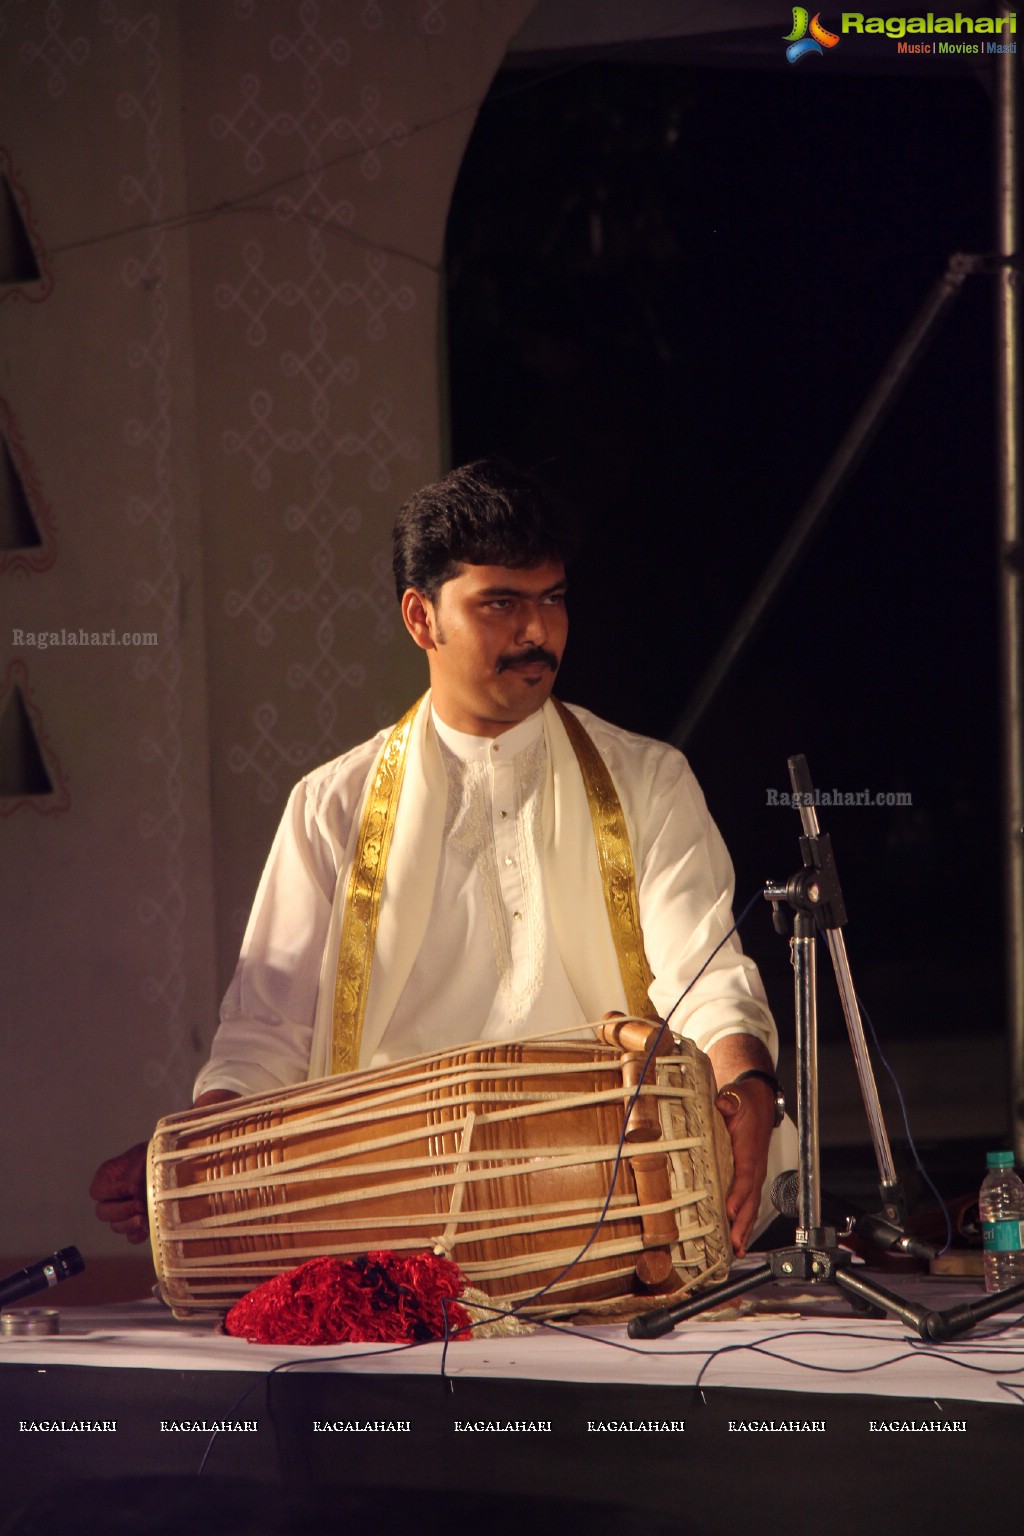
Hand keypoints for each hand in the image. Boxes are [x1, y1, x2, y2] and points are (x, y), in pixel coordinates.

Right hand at [89, 1141, 149, 1244]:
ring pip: (115, 1226)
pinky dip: (138, 1235)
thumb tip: (135, 1191)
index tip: (131, 1189)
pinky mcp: (138, 1223)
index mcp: (108, 1177)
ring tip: (143, 1218)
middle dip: (120, 1211)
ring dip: (128, 1224)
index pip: (96, 1192)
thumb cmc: (157, 1155)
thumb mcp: (144, 1157)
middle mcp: (112, 1196)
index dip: (111, 1193)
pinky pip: (131, 1237)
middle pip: (102, 1212)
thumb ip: (136, 1172)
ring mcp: (124, 1212)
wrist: (175, 1163)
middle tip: (139, 1205)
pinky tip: (147, 1228)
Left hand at [715, 1078, 775, 1256]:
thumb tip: (723, 1104)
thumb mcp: (736, 1098)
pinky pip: (749, 1202)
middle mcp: (755, 1166)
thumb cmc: (745, 1102)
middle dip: (743, 1223)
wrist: (758, 1101)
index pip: (745, 1175)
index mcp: (749, 1150)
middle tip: (734, 1245)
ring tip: (736, 1251)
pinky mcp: (751, 1178)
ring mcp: (755, 1174)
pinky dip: (745, 1222)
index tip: (730, 1211)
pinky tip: (738, 1239)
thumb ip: (729, 1103)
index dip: (738, 1194)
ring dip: (745, 1229)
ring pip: (752, 1205)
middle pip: (751, 1199)